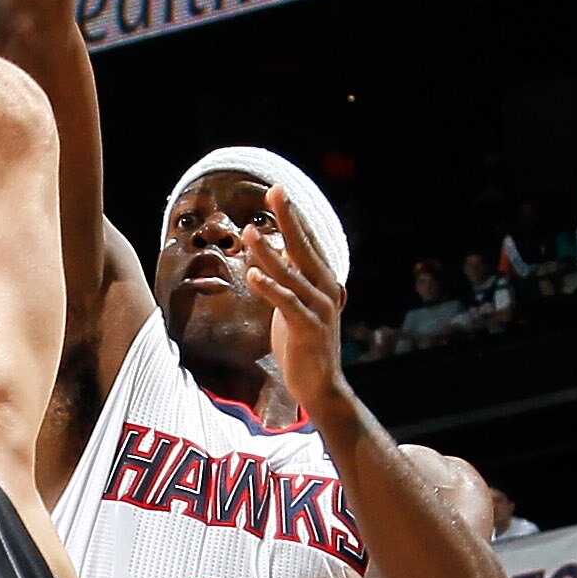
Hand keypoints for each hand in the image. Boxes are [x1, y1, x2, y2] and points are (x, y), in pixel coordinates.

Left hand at [242, 185, 346, 412]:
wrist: (320, 386)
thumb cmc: (303, 344)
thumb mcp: (295, 305)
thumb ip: (289, 280)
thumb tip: (272, 255)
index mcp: (323, 281)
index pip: (307, 242)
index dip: (293, 216)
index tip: (278, 191)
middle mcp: (326, 289)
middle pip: (304, 247)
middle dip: (288, 218)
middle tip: (275, 192)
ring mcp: (320, 309)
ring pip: (292, 274)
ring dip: (269, 253)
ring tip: (249, 232)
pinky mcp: (309, 329)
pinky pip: (287, 304)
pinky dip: (270, 288)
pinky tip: (253, 273)